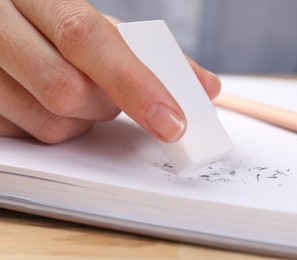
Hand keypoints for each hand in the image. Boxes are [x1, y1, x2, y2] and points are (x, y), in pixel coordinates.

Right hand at [0, 0, 220, 143]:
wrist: (2, 21)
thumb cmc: (57, 24)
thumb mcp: (100, 26)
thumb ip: (151, 55)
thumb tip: (206, 87)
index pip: (87, 39)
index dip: (134, 84)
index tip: (172, 121)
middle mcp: (1, 29)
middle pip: (68, 90)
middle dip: (106, 104)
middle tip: (111, 94)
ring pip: (51, 123)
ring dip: (83, 121)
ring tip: (79, 94)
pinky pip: (30, 136)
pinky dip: (57, 127)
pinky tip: (50, 104)